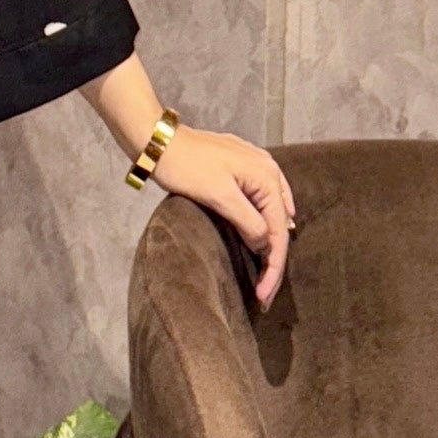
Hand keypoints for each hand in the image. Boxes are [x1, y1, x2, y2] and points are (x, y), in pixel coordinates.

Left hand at [156, 127, 293, 300]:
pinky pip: (263, 201)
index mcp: (266, 176)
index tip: (262, 296)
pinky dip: (263, 223)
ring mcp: (257, 166)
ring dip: (269, 242)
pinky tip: (261, 236)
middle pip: (278, 224)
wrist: (159, 141)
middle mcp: (269, 169)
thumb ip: (247, 221)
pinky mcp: (242, 168)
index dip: (272, 267)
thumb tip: (264, 245)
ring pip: (273, 212)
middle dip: (273, 259)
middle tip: (263, 293)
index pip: (276, 232)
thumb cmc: (186, 167)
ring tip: (264, 272)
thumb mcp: (218, 196)